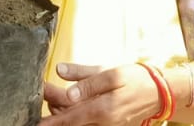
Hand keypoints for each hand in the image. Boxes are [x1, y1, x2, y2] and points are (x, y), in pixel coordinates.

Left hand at [40, 62, 159, 125]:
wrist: (159, 93)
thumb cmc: (135, 80)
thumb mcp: (111, 73)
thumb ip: (85, 77)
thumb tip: (61, 74)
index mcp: (102, 110)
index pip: (68, 119)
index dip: (50, 122)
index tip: (35, 122)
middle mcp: (103, 124)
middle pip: (71, 123)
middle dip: (55, 112)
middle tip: (45, 93)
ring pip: (78, 124)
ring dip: (65, 115)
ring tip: (56, 98)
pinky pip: (88, 124)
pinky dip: (77, 117)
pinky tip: (72, 105)